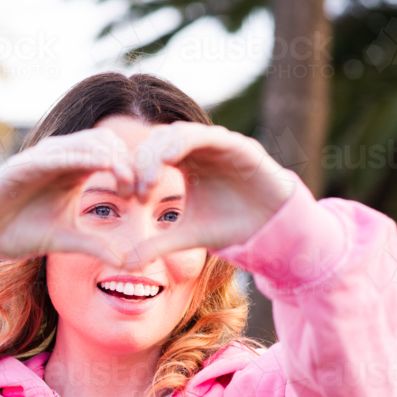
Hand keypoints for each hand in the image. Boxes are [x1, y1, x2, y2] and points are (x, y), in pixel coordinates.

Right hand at [0, 127, 136, 265]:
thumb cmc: (19, 232)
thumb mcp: (66, 240)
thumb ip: (96, 245)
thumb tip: (128, 262)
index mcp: (73, 170)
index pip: (112, 156)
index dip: (133, 172)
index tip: (146, 197)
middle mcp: (59, 158)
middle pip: (104, 142)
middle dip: (127, 162)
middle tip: (140, 190)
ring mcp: (40, 159)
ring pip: (82, 143)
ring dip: (108, 156)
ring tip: (126, 178)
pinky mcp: (21, 166)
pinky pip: (53, 155)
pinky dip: (76, 156)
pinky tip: (96, 165)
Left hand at [123, 121, 296, 269]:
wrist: (270, 229)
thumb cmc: (231, 226)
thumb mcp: (188, 236)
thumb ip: (157, 244)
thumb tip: (126, 264)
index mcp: (184, 163)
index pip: (151, 155)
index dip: (136, 172)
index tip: (130, 197)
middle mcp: (198, 148)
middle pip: (159, 141)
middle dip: (144, 163)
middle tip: (140, 191)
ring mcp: (218, 144)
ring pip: (180, 132)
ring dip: (160, 151)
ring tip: (151, 178)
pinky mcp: (238, 145)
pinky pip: (209, 136)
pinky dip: (187, 142)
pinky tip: (170, 158)